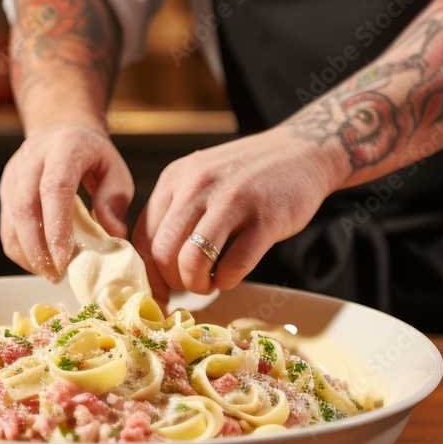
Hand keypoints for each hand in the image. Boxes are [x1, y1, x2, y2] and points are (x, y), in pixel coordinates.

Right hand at [0, 123, 133, 280]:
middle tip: (56, 275)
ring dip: (27, 254)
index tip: (65, 259)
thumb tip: (113, 235)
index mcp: (64, 149)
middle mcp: (32, 160)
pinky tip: (39, 261)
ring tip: (49, 273)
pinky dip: (20, 250)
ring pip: (10, 221)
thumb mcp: (116, 170)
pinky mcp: (6, 190)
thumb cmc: (93, 155)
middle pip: (24, 208)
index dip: (56, 227)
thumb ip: (115, 201)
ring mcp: (14, 175)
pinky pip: (6, 226)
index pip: (54, 189)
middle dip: (38, 249)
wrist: (61, 129)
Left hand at [132, 127, 338, 300]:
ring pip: (192, 260)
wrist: (300, 152)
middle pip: (163, 252)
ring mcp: (232, 200)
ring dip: (197, 285)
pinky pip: (235, 265)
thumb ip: (174, 214)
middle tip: (189, 285)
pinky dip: (228, 280)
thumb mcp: (198, 181)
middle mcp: (197, 186)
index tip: (159, 291)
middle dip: (172, 282)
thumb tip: (152, 268)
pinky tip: (231, 275)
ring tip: (209, 283)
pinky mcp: (265, 219)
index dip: (148, 274)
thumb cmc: (245, 176)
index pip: (142, 237)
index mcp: (174, 179)